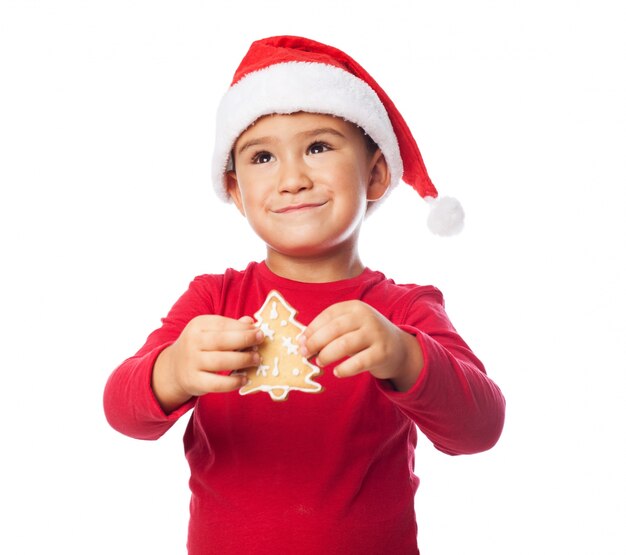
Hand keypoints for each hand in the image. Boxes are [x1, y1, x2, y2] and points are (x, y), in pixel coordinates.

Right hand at [152, 315, 263, 411]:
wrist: (174, 368)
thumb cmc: (200, 346)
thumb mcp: (210, 331)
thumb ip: (230, 327)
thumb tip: (251, 322)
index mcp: (198, 325)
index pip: (223, 324)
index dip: (243, 328)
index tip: (259, 331)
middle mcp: (192, 342)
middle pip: (223, 341)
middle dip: (245, 340)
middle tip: (261, 342)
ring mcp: (192, 362)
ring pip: (221, 362)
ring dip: (243, 360)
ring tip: (256, 360)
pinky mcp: (194, 381)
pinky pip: (217, 383)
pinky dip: (234, 382)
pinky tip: (245, 378)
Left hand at [299, 301, 423, 390]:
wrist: (398, 348)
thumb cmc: (365, 337)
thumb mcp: (349, 328)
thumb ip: (327, 331)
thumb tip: (301, 342)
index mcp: (355, 307)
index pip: (328, 315)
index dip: (312, 329)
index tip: (301, 342)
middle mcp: (366, 316)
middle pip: (334, 329)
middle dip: (315, 342)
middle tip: (305, 354)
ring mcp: (376, 334)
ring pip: (344, 344)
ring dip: (327, 355)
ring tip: (320, 362)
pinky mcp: (383, 352)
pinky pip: (359, 362)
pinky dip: (344, 369)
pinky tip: (337, 372)